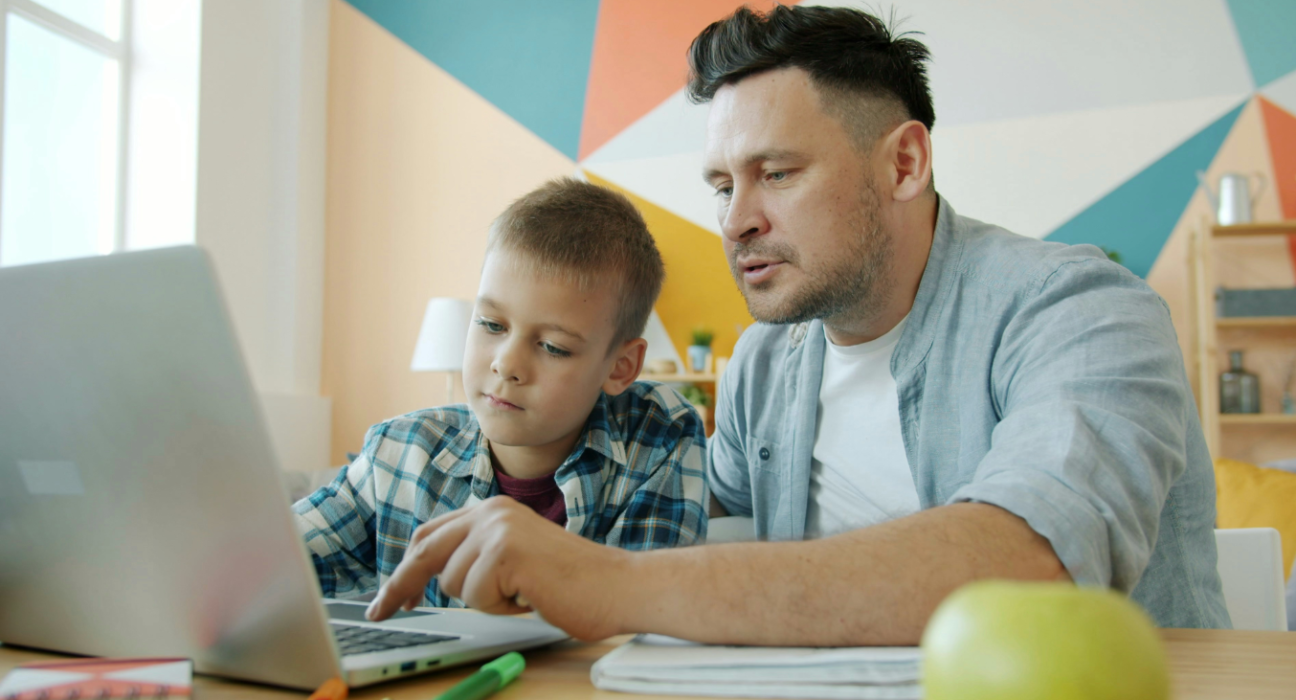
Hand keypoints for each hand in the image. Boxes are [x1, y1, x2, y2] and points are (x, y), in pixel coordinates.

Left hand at [365, 496, 627, 639]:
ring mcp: (497, 529)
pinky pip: (475, 596)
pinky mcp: (505, 552)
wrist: (616, 585)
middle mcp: (491, 511)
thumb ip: (479, 555)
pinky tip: (529, 596)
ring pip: (452, 583)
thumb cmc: (572, 582)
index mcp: (493, 509)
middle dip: (398, 586)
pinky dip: (500, 608)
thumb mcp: (515, 558)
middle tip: (379, 613)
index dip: (406, 567)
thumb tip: (433, 576)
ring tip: (521, 594)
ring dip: (483, 601)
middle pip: (424, 551)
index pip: (431, 534)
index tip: (390, 596)